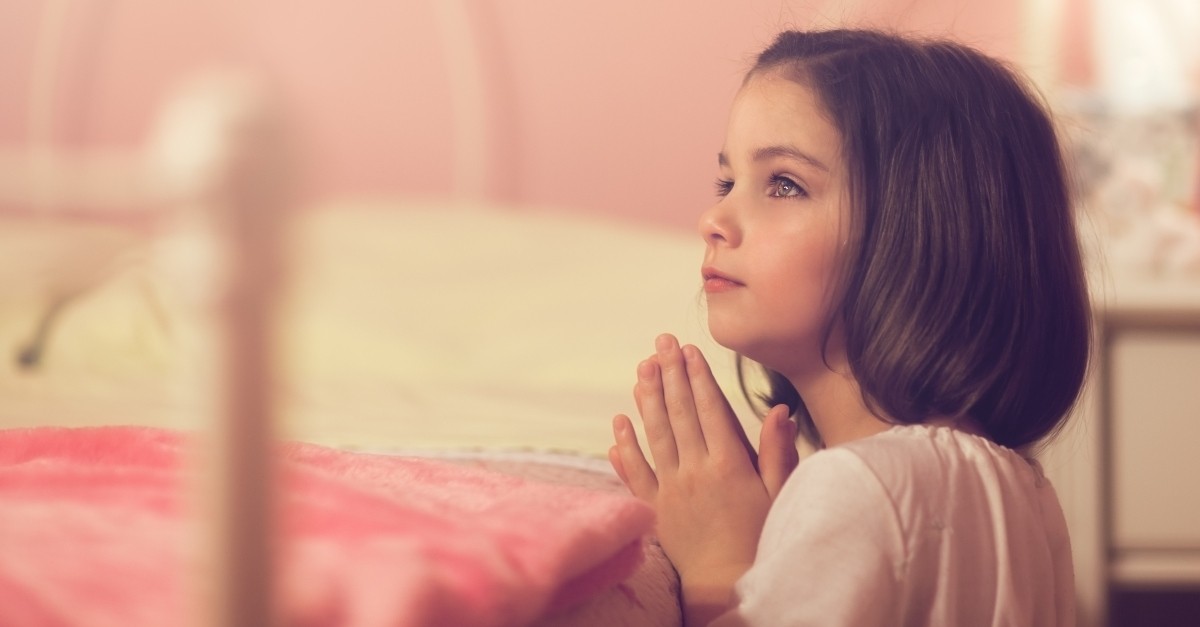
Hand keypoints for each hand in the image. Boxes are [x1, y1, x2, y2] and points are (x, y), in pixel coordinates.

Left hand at [608, 334, 798, 622]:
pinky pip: (635, 472)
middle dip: (670, 373)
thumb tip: (780, 410)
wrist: (728, 583)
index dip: (698, 376)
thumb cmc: (761, 537)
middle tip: (662, 342)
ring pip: (656, 435)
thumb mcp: (780, 493)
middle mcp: (696, 471)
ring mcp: (671, 488)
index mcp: (729, 464)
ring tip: (642, 368)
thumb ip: (778, 451)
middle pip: (680, 413)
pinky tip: (619, 422)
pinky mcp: (654, 507)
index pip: (710, 409)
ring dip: (647, 398)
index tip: (689, 349)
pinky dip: (625, 446)